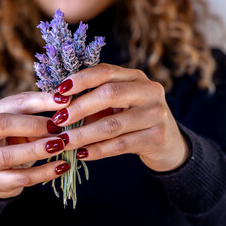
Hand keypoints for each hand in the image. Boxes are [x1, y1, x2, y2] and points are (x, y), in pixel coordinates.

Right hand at [0, 92, 71, 198]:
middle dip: (33, 124)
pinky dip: (44, 172)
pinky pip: (21, 178)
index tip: (65, 100)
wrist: (0, 174)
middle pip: (1, 124)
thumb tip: (68, 108)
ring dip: (37, 149)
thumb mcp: (24, 126)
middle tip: (58, 127)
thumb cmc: (16, 142)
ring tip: (61, 145)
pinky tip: (62, 167)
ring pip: (7, 155)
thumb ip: (39, 117)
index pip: (15, 102)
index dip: (41, 100)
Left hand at [52, 63, 188, 171]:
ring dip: (84, 134)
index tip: (58, 92)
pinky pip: (121, 144)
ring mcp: (156, 114)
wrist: (168, 143)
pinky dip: (98, 150)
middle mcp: (149, 91)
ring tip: (64, 142)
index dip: (81, 80)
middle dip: (79, 108)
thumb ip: (95, 103)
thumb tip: (61, 110)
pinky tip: (82, 154)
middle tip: (57, 121)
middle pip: (109, 94)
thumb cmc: (134, 120)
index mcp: (136, 77)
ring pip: (113, 124)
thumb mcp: (118, 106)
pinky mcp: (157, 137)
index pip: (105, 72)